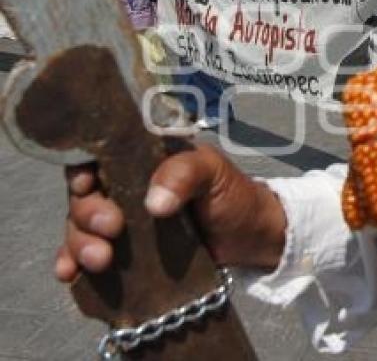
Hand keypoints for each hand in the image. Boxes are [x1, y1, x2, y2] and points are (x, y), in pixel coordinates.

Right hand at [55, 144, 285, 281]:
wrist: (251, 237)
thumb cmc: (233, 194)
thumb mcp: (214, 173)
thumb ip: (185, 174)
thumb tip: (155, 204)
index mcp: (142, 159)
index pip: (98, 157)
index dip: (83, 169)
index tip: (87, 186)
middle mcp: (125, 188)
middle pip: (85, 195)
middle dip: (87, 213)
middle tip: (113, 228)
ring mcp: (124, 222)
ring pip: (81, 227)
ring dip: (80, 243)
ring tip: (99, 260)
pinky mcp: (125, 252)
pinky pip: (89, 255)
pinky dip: (74, 263)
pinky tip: (70, 275)